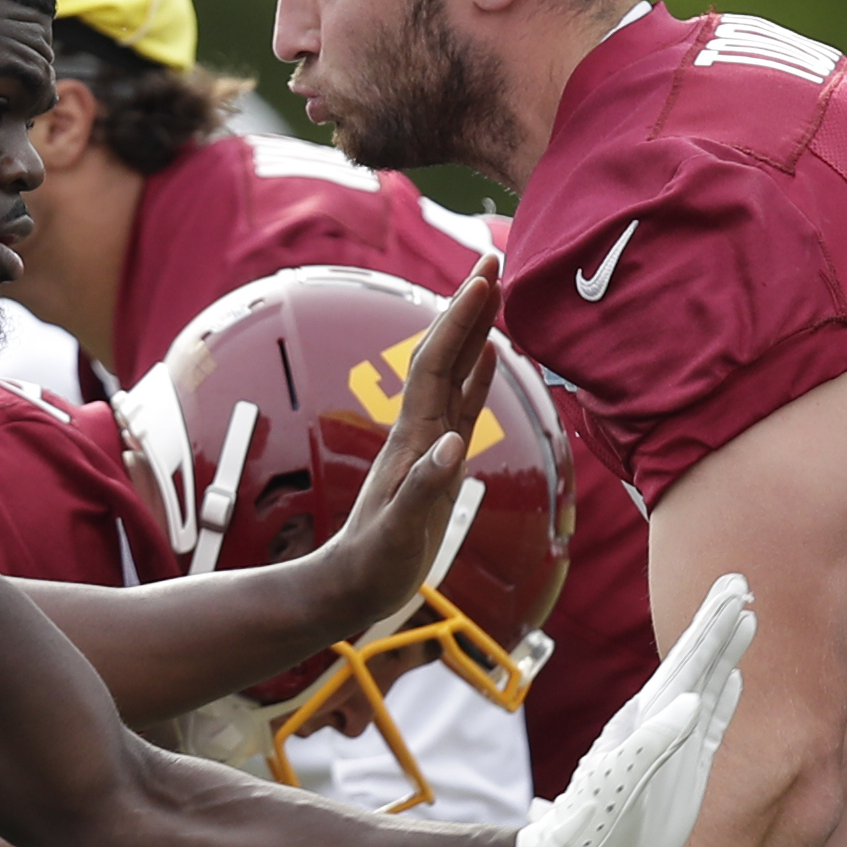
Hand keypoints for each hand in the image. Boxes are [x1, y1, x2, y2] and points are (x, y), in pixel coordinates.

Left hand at [313, 257, 501, 621]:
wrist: (350, 587)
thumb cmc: (373, 566)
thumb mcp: (398, 534)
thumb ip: (423, 489)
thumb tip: (454, 445)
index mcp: (413, 439)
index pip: (438, 365)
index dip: (461, 321)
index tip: (485, 279)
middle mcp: (420, 430)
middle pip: (446, 353)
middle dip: (469, 306)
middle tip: (494, 259)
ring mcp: (429, 442)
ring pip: (456, 372)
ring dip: (476, 329)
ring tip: (496, 290)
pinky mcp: (438, 460)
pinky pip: (462, 404)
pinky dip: (477, 374)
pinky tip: (490, 355)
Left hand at [516, 572, 754, 846]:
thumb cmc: (585, 834)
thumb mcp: (616, 789)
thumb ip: (651, 746)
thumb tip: (689, 704)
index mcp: (643, 724)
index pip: (685, 665)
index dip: (711, 630)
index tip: (734, 594)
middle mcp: (658, 727)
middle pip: (695, 663)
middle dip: (717, 624)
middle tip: (740, 583)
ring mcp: (671, 748)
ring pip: (705, 686)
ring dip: (724, 652)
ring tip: (744, 617)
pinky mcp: (682, 774)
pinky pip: (710, 727)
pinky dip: (724, 700)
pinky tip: (733, 680)